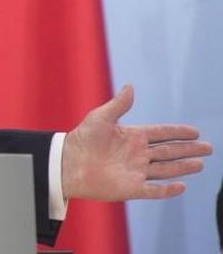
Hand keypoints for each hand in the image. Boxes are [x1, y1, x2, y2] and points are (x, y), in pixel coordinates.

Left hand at [62, 84, 211, 200]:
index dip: (178, 132)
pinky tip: (182, 186)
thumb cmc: (82, 139)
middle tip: (208, 148)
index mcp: (131, 136)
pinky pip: (153, 190)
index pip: (161, 133)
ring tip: (200, 164)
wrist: (67, 164)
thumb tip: (130, 86)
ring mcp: (135, 171)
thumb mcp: (100, 117)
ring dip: (183, 167)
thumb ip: (118, 104)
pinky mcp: (130, 188)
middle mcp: (136, 154)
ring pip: (165, 169)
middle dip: (188, 150)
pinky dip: (167, 190)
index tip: (195, 131)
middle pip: (169, 151)